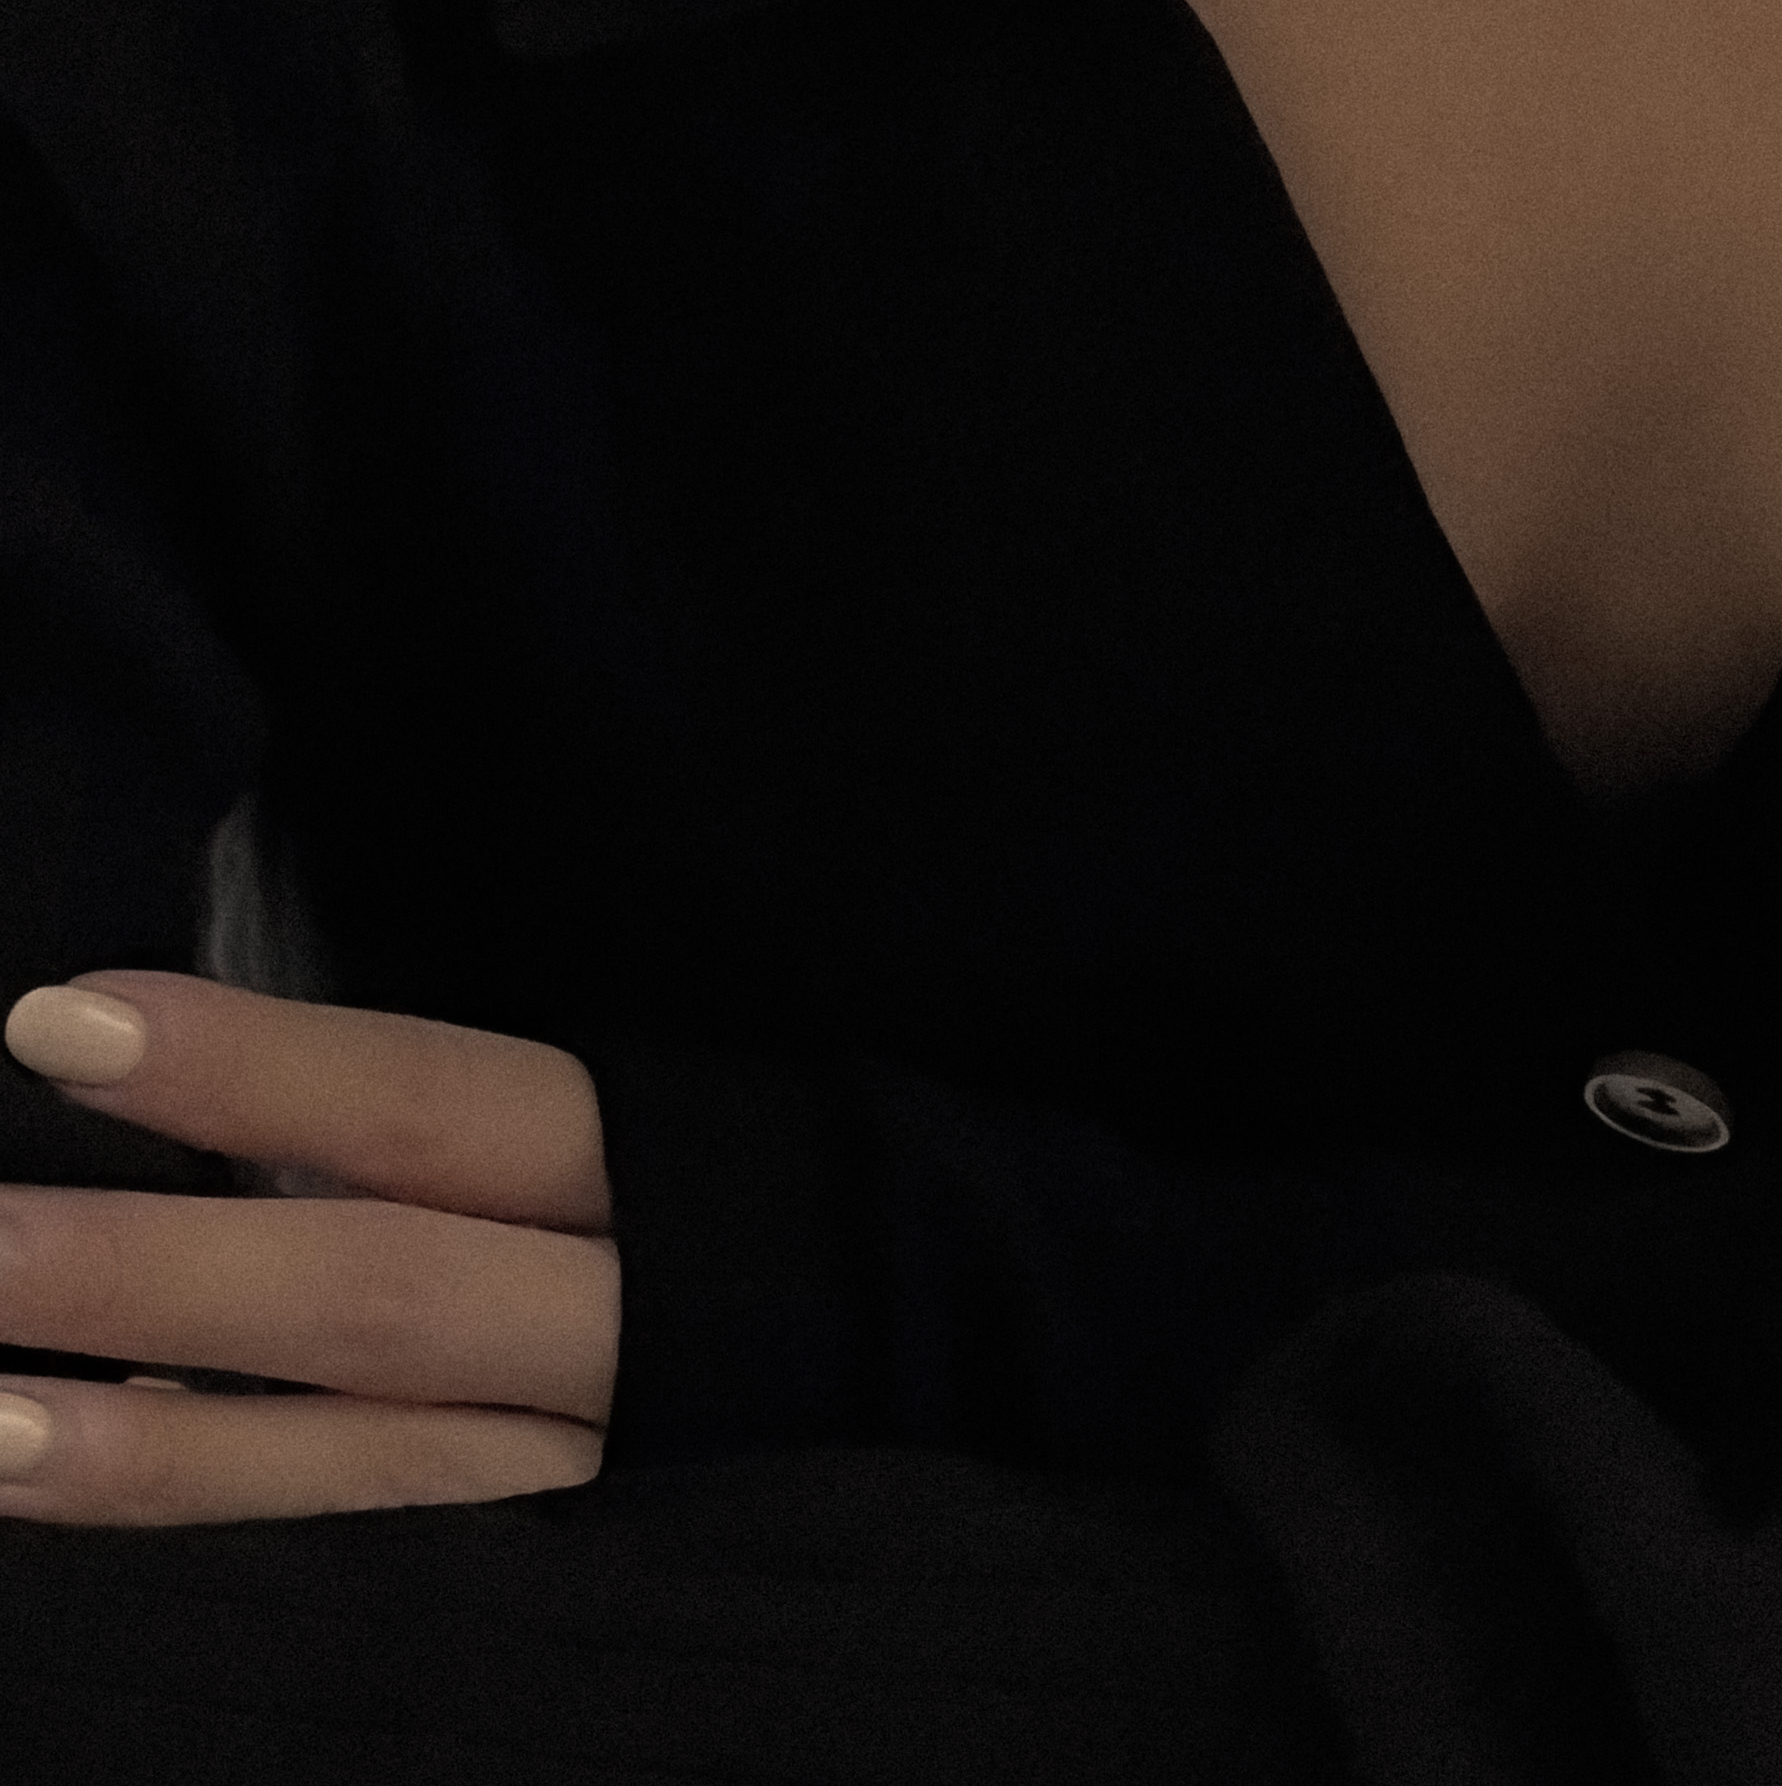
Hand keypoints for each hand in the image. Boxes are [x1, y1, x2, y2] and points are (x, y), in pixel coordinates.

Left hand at [0, 969, 616, 1524]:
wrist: (921, 1346)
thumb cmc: (677, 1183)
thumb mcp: (618, 1107)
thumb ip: (440, 1088)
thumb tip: (165, 1041)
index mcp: (661, 1145)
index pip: (435, 1101)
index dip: (259, 1069)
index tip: (68, 1026)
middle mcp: (634, 1304)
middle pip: (385, 1284)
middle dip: (159, 1268)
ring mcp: (592, 1441)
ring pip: (366, 1442)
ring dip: (149, 1440)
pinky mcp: (549, 1531)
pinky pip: (363, 1525)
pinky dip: (209, 1495)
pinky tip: (58, 1477)